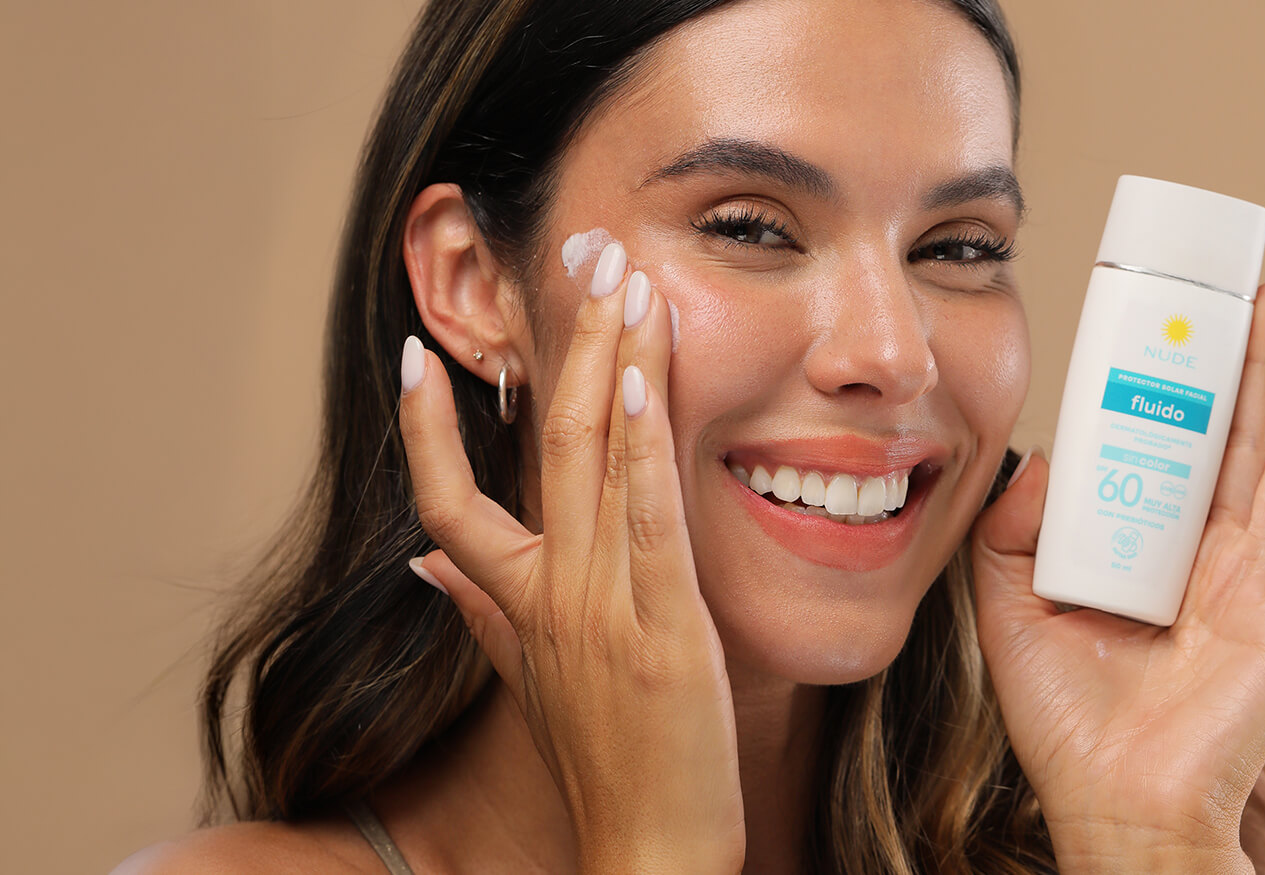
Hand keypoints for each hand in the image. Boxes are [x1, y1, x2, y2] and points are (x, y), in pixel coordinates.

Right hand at [397, 243, 744, 873]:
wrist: (647, 851)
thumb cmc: (603, 766)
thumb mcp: (529, 681)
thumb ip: (478, 613)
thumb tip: (420, 565)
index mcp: (517, 603)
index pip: (448, 500)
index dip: (423, 427)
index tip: (413, 350)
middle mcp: (549, 593)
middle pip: (541, 442)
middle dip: (560, 339)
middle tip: (579, 245)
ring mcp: (602, 607)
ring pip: (590, 459)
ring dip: (607, 358)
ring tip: (621, 272)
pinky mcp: (663, 628)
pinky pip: (644, 521)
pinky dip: (639, 445)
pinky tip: (643, 376)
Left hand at [970, 276, 1264, 869]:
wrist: (1110, 803)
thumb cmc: (1066, 723)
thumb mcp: (1009, 611)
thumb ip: (1010, 537)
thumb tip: (1039, 462)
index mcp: (1155, 552)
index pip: (1181, 449)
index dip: (1190, 384)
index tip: (1190, 319)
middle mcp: (1213, 560)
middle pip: (1243, 440)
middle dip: (1253, 363)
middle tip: (1257, 290)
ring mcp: (1259, 586)